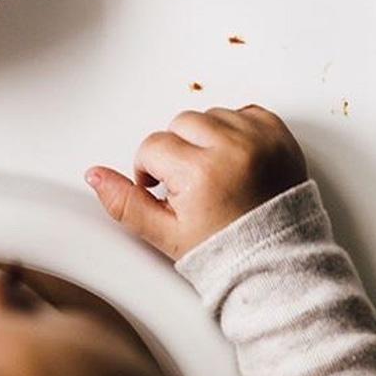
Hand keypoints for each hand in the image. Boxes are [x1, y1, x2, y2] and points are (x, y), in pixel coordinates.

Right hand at [85, 104, 307, 259]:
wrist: (279, 263)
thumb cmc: (226, 251)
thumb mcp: (163, 233)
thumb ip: (123, 202)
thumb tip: (95, 175)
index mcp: (202, 172)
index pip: (152, 147)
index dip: (151, 171)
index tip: (166, 190)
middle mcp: (234, 148)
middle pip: (180, 123)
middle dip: (177, 150)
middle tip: (190, 183)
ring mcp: (260, 139)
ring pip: (209, 115)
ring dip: (205, 138)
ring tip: (215, 172)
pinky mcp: (280, 135)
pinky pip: (245, 112)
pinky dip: (236, 130)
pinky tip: (234, 159)